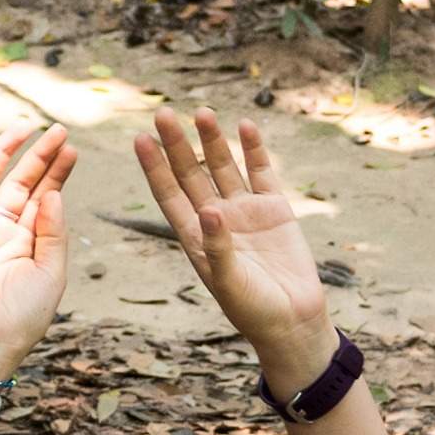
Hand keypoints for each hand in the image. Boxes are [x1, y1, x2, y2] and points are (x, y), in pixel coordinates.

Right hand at [0, 125, 78, 370]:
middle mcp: (0, 228)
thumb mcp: (52, 270)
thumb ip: (53, 231)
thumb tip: (53, 192)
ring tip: (26, 128)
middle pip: (20, 181)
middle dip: (38, 155)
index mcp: (26, 238)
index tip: (72, 148)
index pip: (42, 194)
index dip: (56, 171)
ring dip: (5, 152)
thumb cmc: (26, 313)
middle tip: (59, 130)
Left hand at [134, 108, 336, 387]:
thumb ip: (218, 247)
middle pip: (192, 173)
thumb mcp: (229, 282)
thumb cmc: (253, 309)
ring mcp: (245, 211)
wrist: (294, 321)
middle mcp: (215, 218)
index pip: (168, 194)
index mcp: (195, 236)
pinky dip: (254, 150)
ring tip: (203, 112)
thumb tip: (210, 209)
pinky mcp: (275, 210)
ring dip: (213, 141)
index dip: (154, 167)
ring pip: (224, 167)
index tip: (141, 139)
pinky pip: (262, 173)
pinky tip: (245, 126)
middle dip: (178, 145)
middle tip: (164, 114)